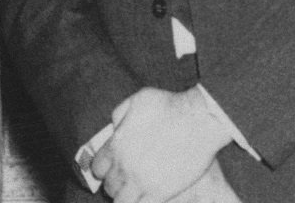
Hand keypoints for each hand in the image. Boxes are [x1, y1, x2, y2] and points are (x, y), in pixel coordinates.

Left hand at [91, 87, 230, 202]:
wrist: (198, 119)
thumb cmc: (169, 105)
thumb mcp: (135, 101)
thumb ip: (120, 115)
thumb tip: (115, 126)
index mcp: (116, 145)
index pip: (97, 167)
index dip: (102, 169)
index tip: (109, 169)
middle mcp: (124, 166)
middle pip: (109, 186)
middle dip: (114, 184)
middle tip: (124, 182)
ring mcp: (142, 181)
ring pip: (122, 201)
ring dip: (126, 198)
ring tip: (134, 193)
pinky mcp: (161, 193)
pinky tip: (148, 198)